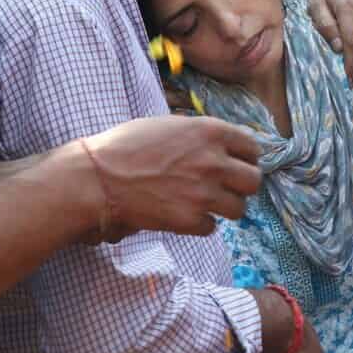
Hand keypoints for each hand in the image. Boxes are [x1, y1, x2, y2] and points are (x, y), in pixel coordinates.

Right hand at [74, 115, 260, 238]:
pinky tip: (183, 215)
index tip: (237, 164)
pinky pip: (212, 227)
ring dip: (225, 207)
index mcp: (211, 131)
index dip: (246, 158)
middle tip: (227, 188)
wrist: (99, 177)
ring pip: (239, 208)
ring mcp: (205, 193)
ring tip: (205, 204)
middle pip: (254, 181)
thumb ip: (200, 136)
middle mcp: (215, 161)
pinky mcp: (191, 220)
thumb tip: (220, 146)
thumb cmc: (126, 146)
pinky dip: (201, 224)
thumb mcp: (170, 126)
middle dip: (242, 186)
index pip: (253, 148)